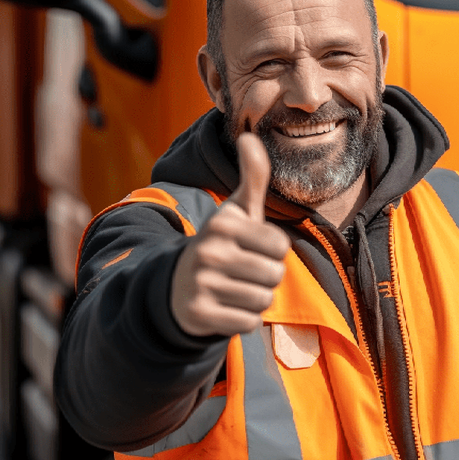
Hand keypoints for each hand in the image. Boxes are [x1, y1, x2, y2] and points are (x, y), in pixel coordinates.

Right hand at [171, 132, 290, 336]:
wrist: (178, 285)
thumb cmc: (221, 244)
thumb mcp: (237, 211)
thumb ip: (253, 177)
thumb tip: (250, 136)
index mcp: (223, 224)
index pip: (280, 246)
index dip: (273, 251)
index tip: (252, 249)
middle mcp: (209, 251)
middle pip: (274, 275)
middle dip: (266, 278)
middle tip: (243, 272)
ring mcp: (201, 283)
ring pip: (262, 300)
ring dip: (255, 299)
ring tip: (235, 288)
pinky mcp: (198, 314)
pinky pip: (247, 323)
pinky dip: (243, 319)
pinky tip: (226, 307)